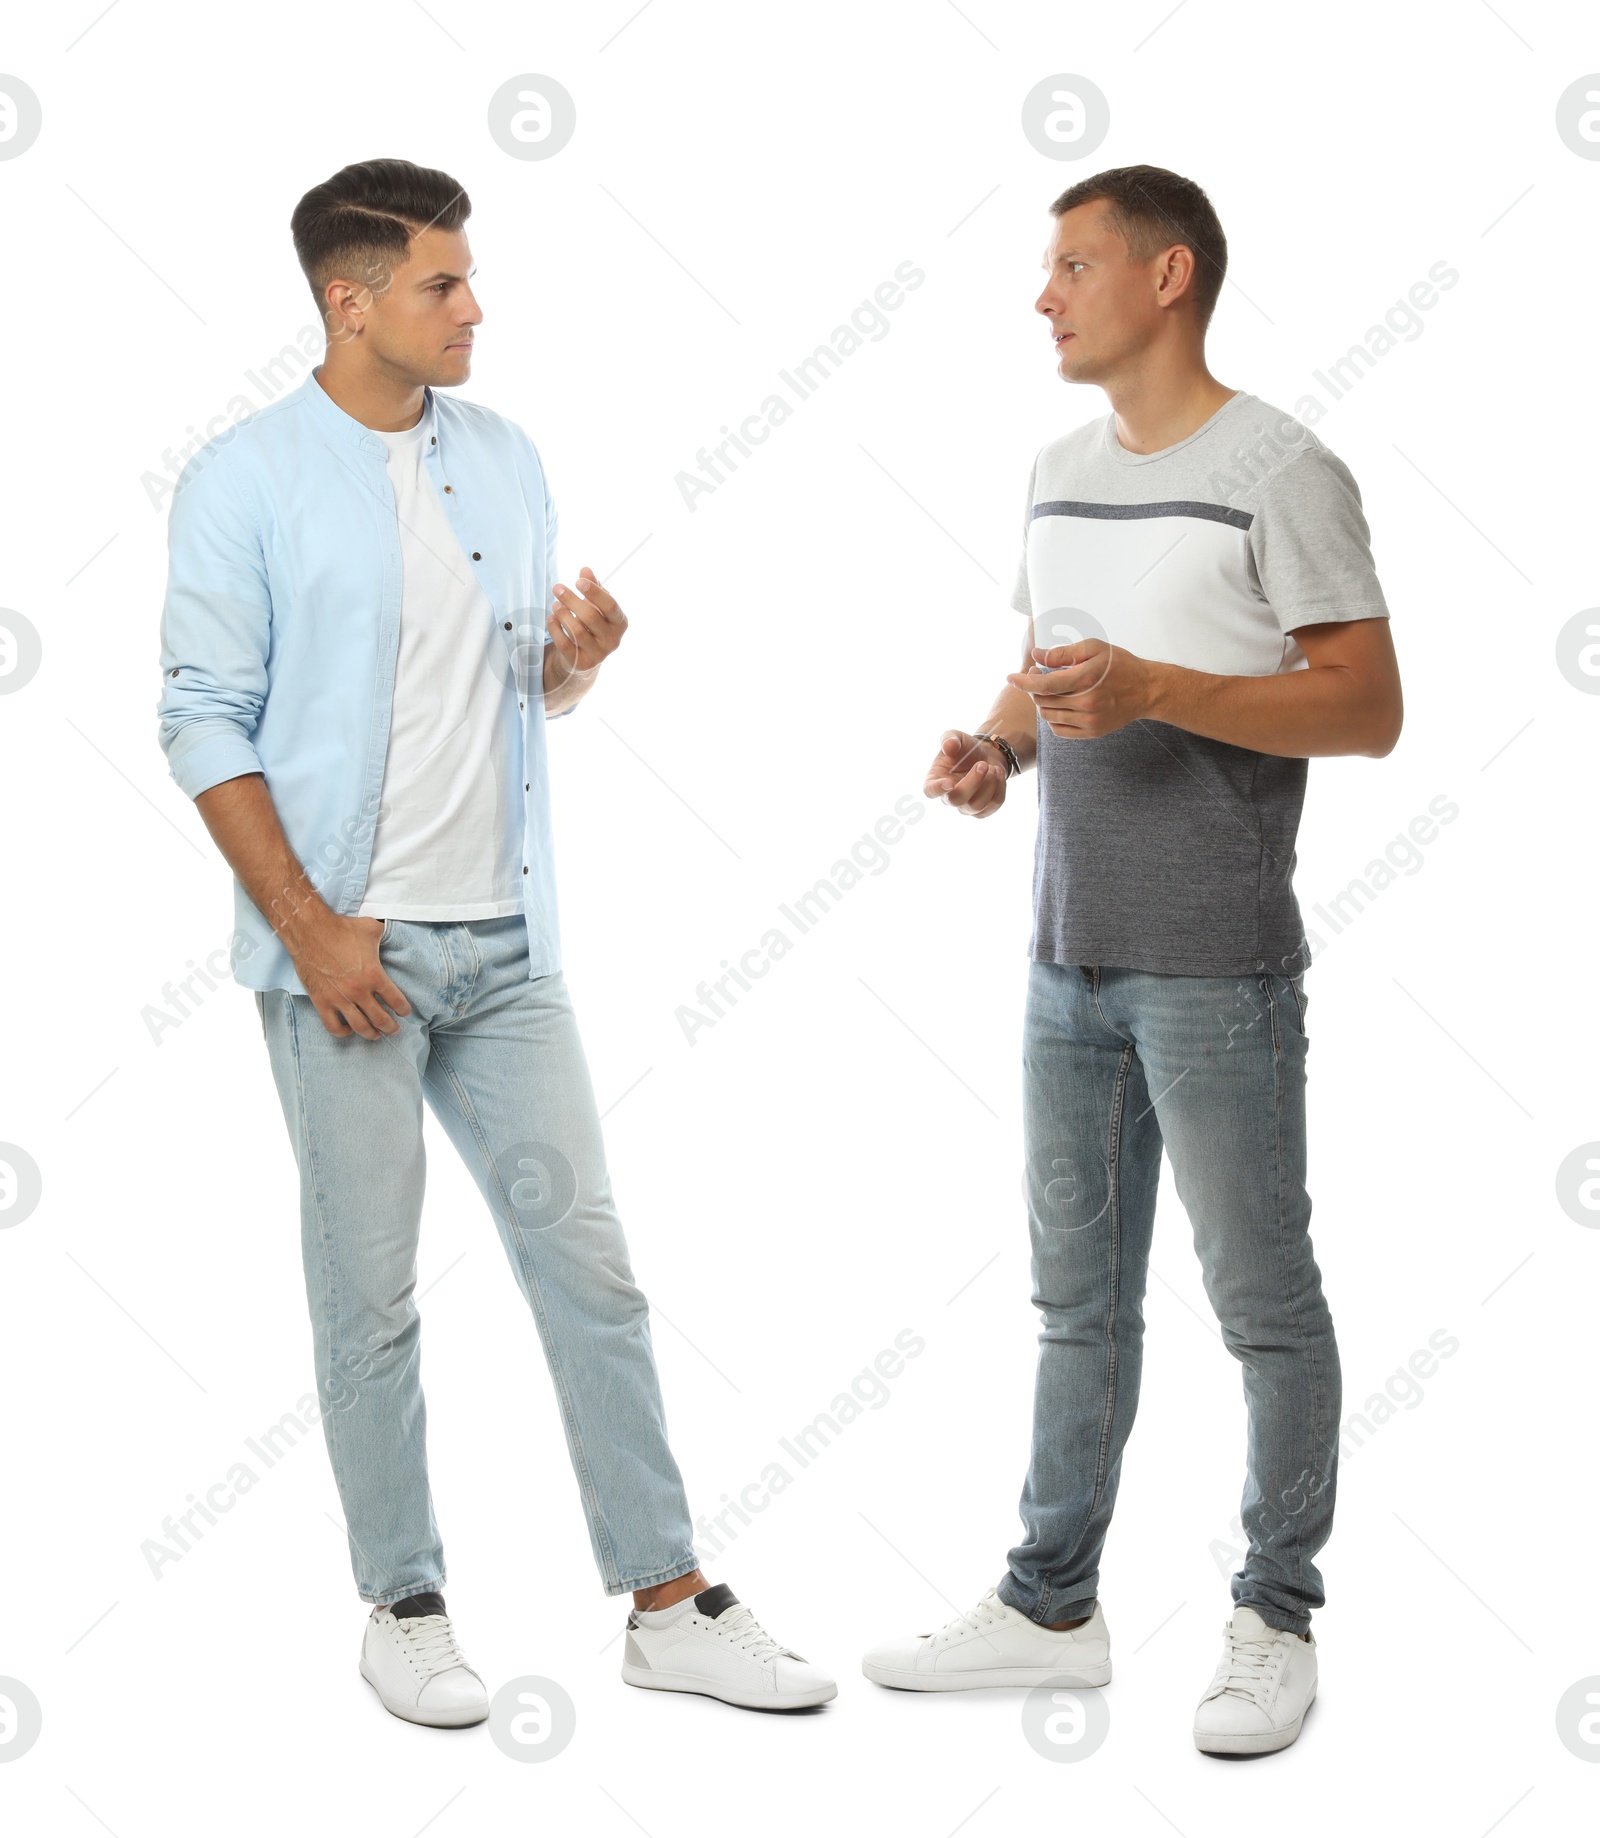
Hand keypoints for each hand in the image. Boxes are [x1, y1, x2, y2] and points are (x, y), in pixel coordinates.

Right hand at [290, 913, 411, 1039]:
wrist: (309, 931)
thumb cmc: (341, 928)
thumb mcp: (372, 928)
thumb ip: (386, 935)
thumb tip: (395, 933)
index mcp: (374, 974)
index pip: (396, 1001)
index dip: (403, 1010)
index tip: (404, 1013)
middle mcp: (358, 991)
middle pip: (380, 1019)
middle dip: (390, 1027)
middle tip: (394, 1029)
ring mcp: (339, 998)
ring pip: (360, 1027)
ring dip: (371, 1034)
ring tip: (376, 1035)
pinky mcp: (321, 1001)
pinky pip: (333, 1026)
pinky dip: (343, 1032)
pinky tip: (349, 1029)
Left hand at [547, 567, 626, 679]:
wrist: (586, 655)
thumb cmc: (593, 624)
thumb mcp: (596, 605)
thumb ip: (593, 587)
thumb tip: (585, 570)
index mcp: (619, 622)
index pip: (610, 606)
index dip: (594, 592)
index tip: (577, 580)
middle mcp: (613, 640)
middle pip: (591, 617)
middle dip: (571, 600)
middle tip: (557, 588)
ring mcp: (599, 654)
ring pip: (577, 632)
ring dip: (563, 614)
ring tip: (554, 604)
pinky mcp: (583, 663)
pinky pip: (565, 645)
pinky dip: (556, 630)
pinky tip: (551, 618)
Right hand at [924, 731, 1008, 817]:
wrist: (985, 755)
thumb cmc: (965, 748)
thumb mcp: (956, 737)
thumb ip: (949, 739)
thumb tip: (948, 746)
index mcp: (935, 779)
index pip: (930, 791)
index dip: (937, 789)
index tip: (948, 783)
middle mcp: (948, 797)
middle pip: (956, 800)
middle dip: (973, 782)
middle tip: (983, 764)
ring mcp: (966, 806)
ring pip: (976, 806)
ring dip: (988, 785)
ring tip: (993, 768)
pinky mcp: (984, 810)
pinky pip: (993, 805)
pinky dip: (999, 788)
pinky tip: (998, 773)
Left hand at [1007, 639, 1157, 737]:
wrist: (1146, 690)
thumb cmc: (1120, 665)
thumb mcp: (1093, 648)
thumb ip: (1063, 653)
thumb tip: (1037, 656)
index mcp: (1085, 679)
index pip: (1044, 685)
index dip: (1024, 682)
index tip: (1011, 678)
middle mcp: (1086, 703)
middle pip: (1043, 701)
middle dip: (1034, 688)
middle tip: (1036, 675)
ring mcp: (1089, 721)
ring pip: (1049, 716)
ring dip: (1042, 702)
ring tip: (1050, 689)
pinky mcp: (1091, 732)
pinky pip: (1059, 730)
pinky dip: (1053, 718)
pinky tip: (1059, 705)